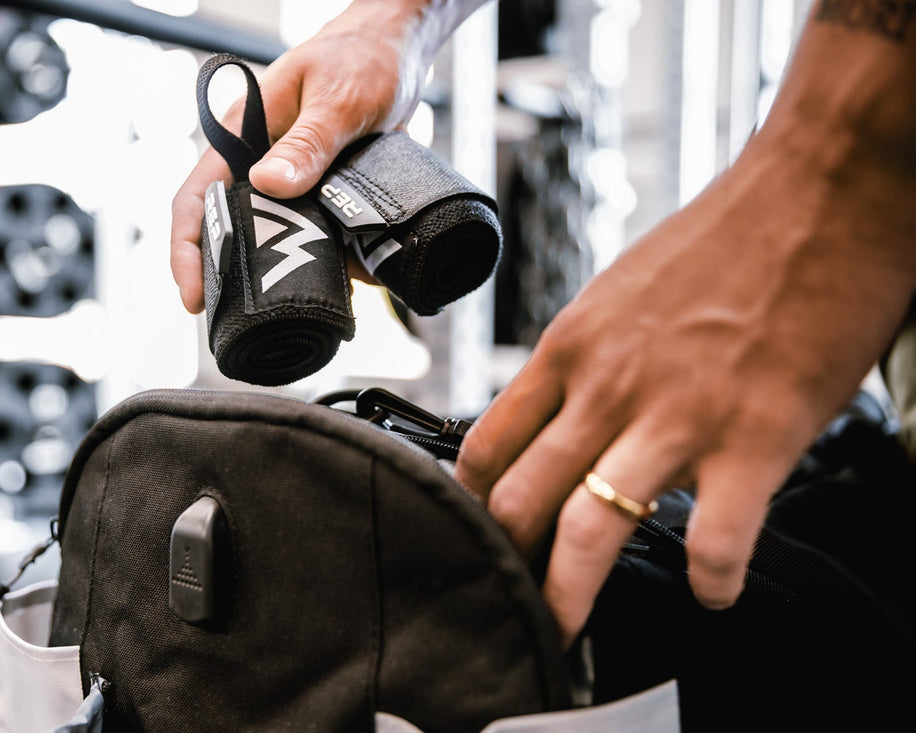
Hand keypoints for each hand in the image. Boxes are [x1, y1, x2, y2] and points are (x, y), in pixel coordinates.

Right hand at [171, 0, 437, 313]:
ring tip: (305, 308)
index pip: (198, 199)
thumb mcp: (338, 98)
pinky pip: (324, 234)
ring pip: (281, 240)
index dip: (187, 251)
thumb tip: (271, 185)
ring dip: (292, 273)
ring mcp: (297, 182)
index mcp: (244, 136)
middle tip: (248, 320)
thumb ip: (309, 140)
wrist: (402, 48)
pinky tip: (349, 282)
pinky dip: (334, 260)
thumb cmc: (362, 57)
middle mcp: (263, 165)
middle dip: (238, 277)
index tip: (193, 297)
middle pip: (234, 231)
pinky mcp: (328, 192)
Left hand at [454, 108, 915, 648]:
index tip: (477, 533)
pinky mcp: (755, 436)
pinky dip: (710, 578)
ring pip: (592, 529)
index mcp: (570, 348)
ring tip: (565, 631)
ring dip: (571, 594)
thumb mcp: (617, 294)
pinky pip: (716, 538)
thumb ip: (583, 359)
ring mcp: (678, 415)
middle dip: (507, 562)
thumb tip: (559, 412)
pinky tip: (711, 592)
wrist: (819, 188)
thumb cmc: (722, 238)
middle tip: (510, 597)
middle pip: (523, 499)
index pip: (487, 447)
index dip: (472, 505)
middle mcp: (608, 385)